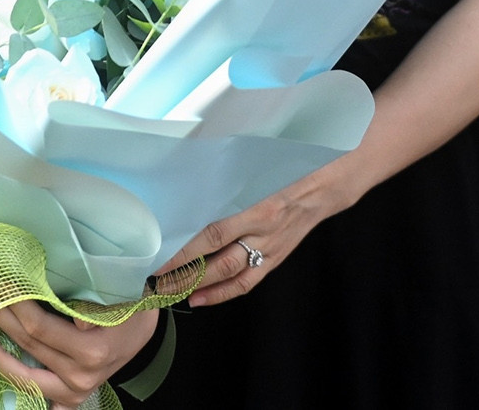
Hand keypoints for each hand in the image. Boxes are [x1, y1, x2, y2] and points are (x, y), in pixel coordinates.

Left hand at [0, 302, 157, 408]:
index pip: (37, 326)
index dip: (12, 303)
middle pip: (27, 344)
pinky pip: (42, 401)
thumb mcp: (118, 298)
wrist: (145, 325)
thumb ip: (93, 308)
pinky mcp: (73, 398)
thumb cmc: (131, 303)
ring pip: (25, 375)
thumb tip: (76, 321)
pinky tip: (0, 372)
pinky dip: (22, 390)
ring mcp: (76, 391)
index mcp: (91, 351)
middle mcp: (81, 376)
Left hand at [152, 168, 352, 308]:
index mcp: (255, 211)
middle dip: (187, 275)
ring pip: (232, 275)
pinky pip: (247, 282)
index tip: (160, 259)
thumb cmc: (284, 180)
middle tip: (158, 283)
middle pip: (219, 262)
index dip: (186, 251)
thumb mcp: (253, 182)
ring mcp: (270, 250)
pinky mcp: (275, 261)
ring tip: (175, 293)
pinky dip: (223, 292)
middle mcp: (262, 234)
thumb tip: (187, 208)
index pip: (213, 235)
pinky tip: (203, 297)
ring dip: (201, 287)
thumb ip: (225, 195)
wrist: (321, 194)